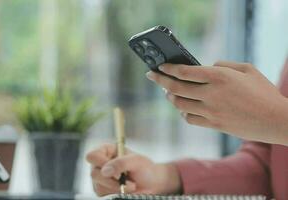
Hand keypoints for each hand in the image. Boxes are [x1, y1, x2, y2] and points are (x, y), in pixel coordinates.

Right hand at [86, 143, 181, 195]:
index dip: (101, 163)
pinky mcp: (102, 191)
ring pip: (99, 187)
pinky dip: (116, 194)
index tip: (117, 172)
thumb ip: (121, 162)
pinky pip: (104, 195)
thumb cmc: (143, 168)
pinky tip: (125, 190)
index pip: (92, 156)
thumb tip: (105, 170)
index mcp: (105, 151)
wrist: (150, 183)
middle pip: (94, 174)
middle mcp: (99, 164)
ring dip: (117, 188)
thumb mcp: (136, 161)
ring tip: (131, 185)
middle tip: (129, 182)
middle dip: (113, 180)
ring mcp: (99, 178)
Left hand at [146, 61, 287, 144]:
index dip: (168, 69)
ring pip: (180, 104)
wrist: (276, 120)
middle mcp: (211, 94)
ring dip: (170, 97)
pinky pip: (190, 119)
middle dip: (160, 80)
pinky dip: (183, 112)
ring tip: (167, 92)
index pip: (184, 72)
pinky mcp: (214, 125)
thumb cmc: (263, 92)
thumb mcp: (247, 69)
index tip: (158, 66)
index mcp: (219, 77)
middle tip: (151, 75)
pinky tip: (183, 108)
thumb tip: (206, 67)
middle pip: (176, 88)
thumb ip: (223, 65)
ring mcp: (211, 112)